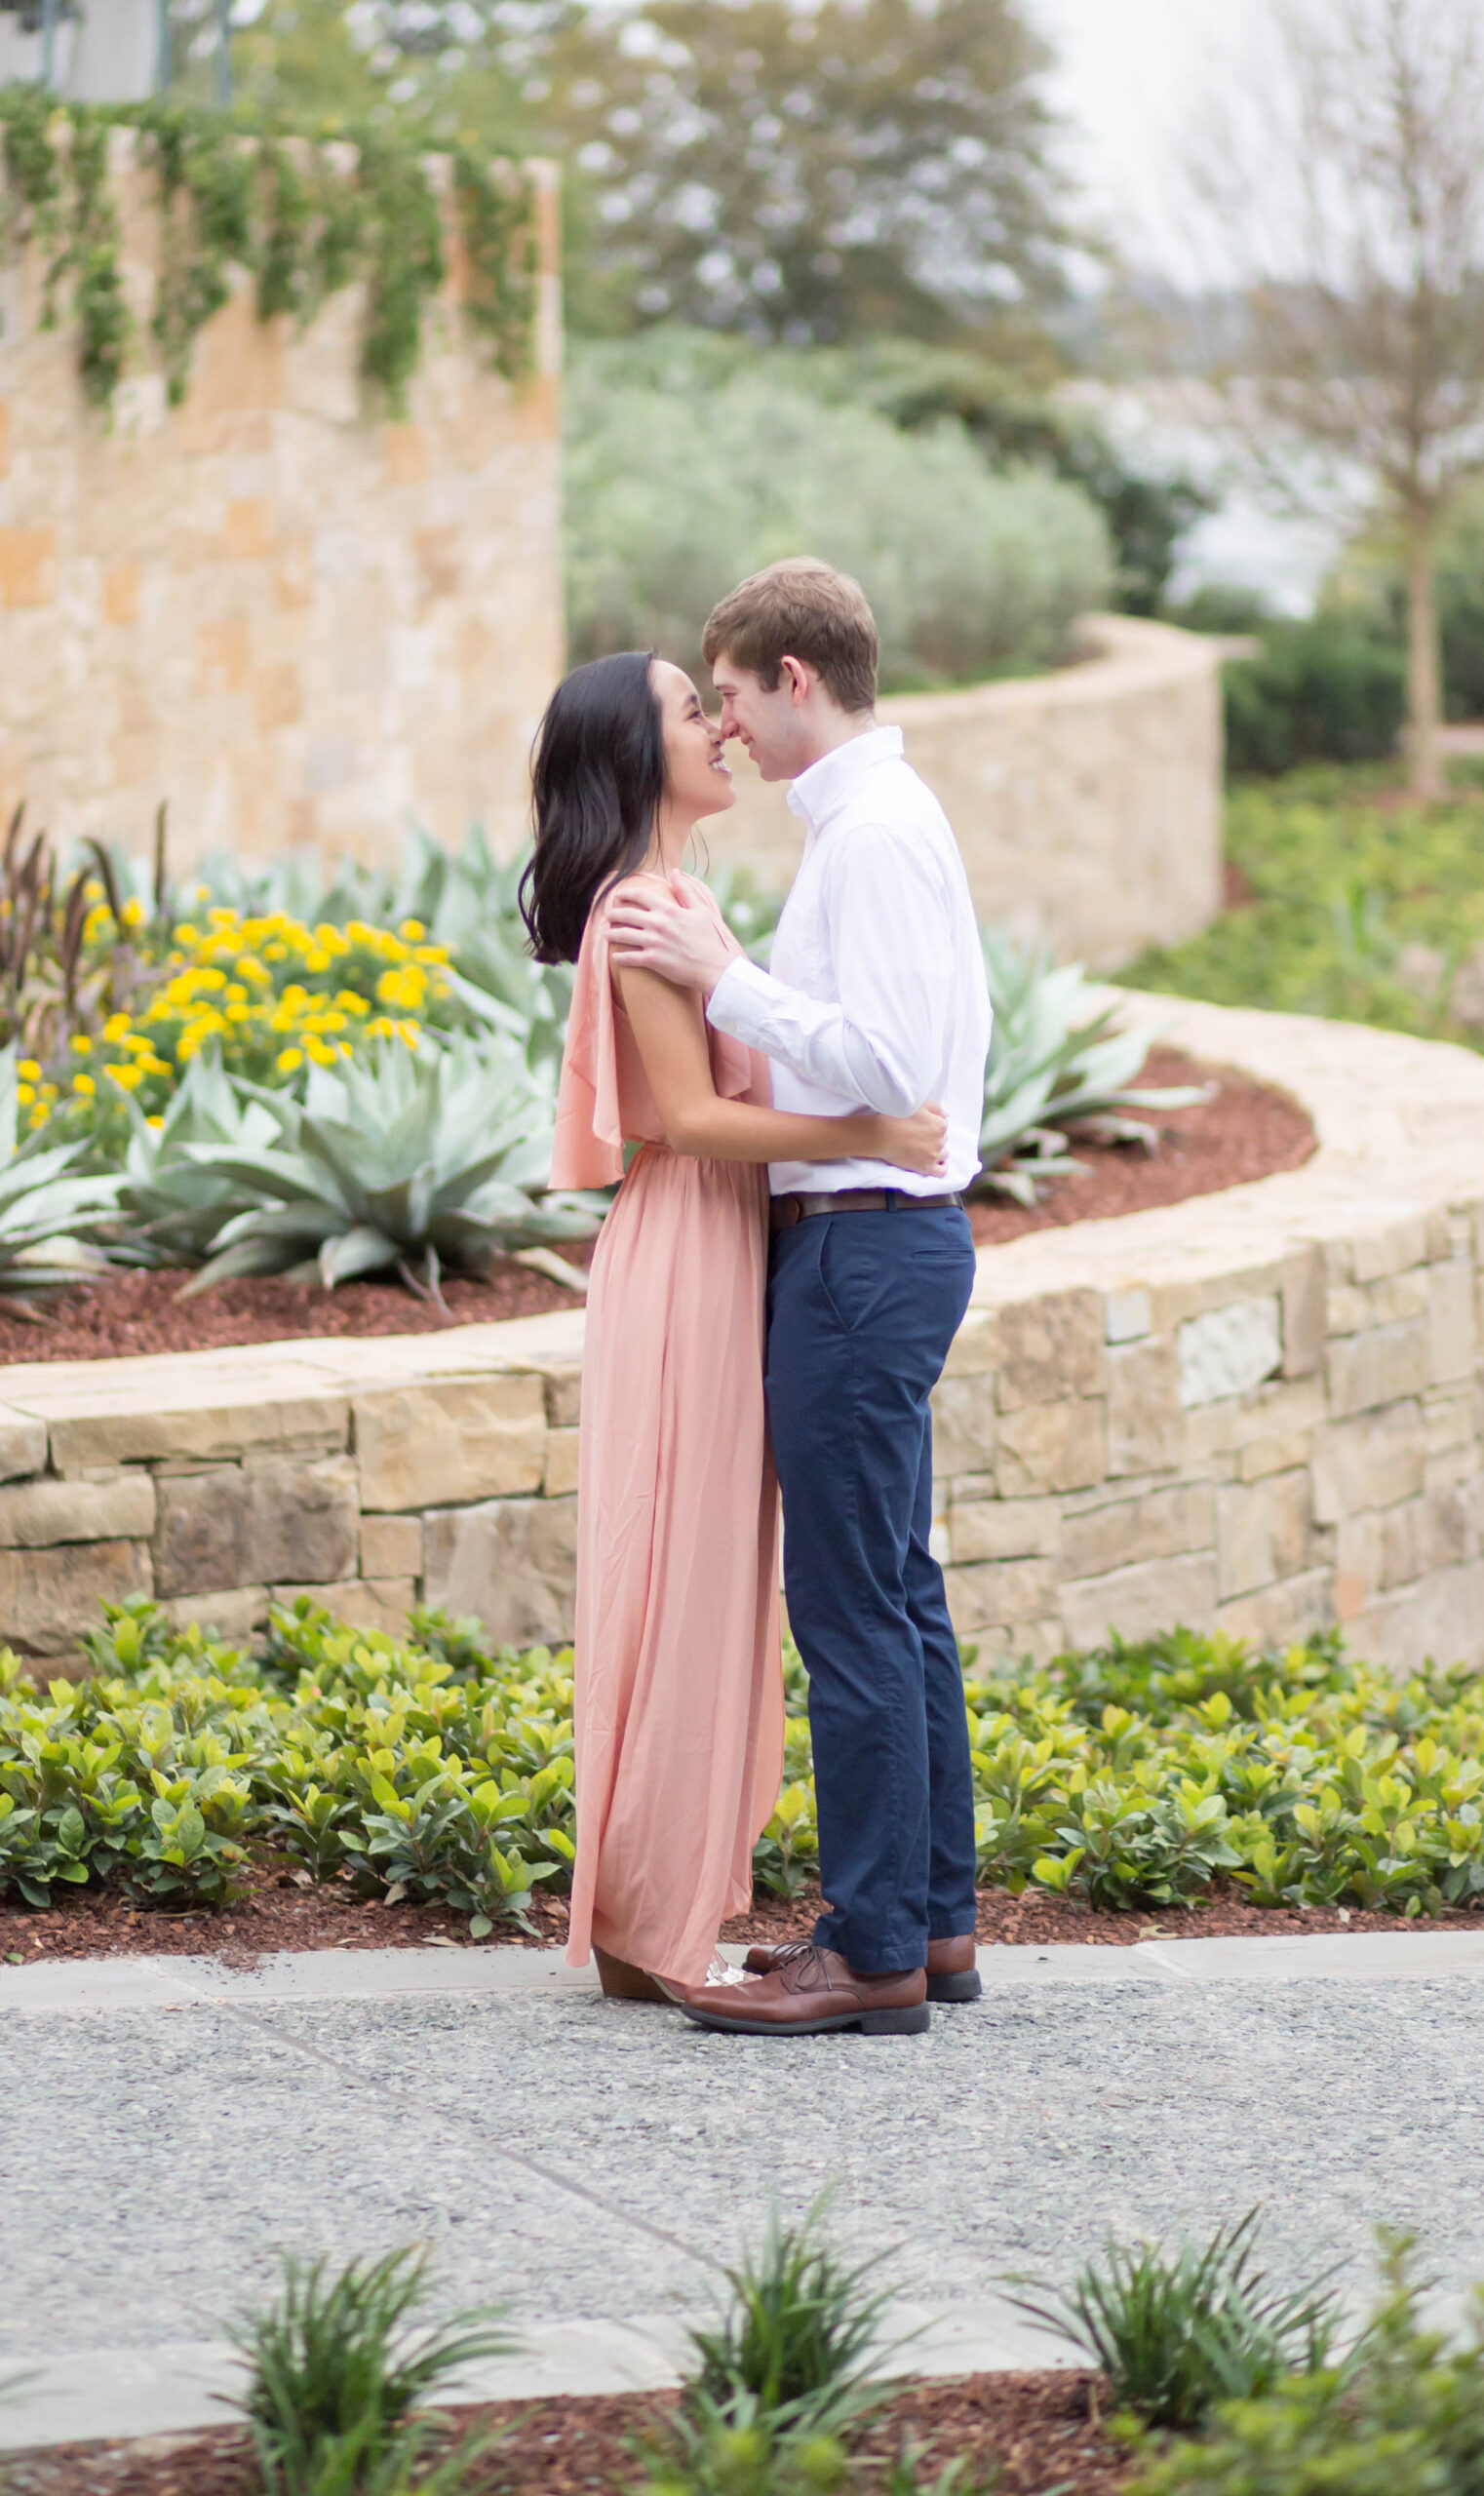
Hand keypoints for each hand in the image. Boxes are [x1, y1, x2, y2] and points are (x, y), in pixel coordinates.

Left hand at [608, 872, 733, 996]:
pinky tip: (615, 957)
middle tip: (607, 914)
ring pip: (624, 935)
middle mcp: (658, 924)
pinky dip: (620, 958)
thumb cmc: (709, 939)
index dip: (627, 893)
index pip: (641, 896)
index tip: (619, 895)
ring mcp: (654, 942)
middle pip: (627, 914)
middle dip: (613, 913)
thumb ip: (685, 891)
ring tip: (606, 934)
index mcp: (669, 910)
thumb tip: (675, 872)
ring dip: (611, 934)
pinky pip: (630, 958)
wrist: (714, 968)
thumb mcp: (700, 910)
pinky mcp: (653, 960)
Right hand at [876, 1100, 947, 1175]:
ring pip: (943, 1154)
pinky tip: (933, 1161)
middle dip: (932, 1138)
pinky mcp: (925, 1168)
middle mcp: (940, 1140)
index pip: (942, 1126)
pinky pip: (941, 1171)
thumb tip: (946, 1115)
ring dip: (935, 1150)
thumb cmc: (896, 1116)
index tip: (920, 1127)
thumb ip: (936, 1107)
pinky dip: (940, 1166)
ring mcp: (933, 1155)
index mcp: (940, 1124)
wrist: (880, 1134)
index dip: (931, 1126)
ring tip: (921, 1147)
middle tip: (917, 1136)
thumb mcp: (918, 1103)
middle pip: (942, 1140)